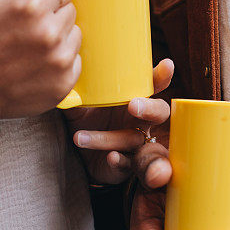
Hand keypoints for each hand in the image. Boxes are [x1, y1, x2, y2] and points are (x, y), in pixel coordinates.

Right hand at [0, 0, 79, 122]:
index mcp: (32, 6)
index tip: (33, 7)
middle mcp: (50, 33)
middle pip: (72, 11)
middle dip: (54, 16)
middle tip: (29, 30)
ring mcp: (59, 60)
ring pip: (76, 35)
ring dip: (60, 38)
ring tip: (33, 48)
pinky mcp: (65, 82)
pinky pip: (76, 61)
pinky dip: (61, 61)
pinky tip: (39, 65)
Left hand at [66, 59, 173, 184]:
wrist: (81, 156)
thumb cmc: (86, 122)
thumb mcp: (78, 107)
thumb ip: (74, 95)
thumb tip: (62, 81)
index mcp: (132, 100)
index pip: (151, 86)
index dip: (161, 76)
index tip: (167, 65)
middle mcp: (139, 120)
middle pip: (159, 112)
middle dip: (150, 108)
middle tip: (133, 105)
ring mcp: (135, 143)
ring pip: (133, 139)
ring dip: (107, 138)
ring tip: (79, 137)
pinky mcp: (126, 164)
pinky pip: (128, 163)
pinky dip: (119, 161)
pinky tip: (110, 157)